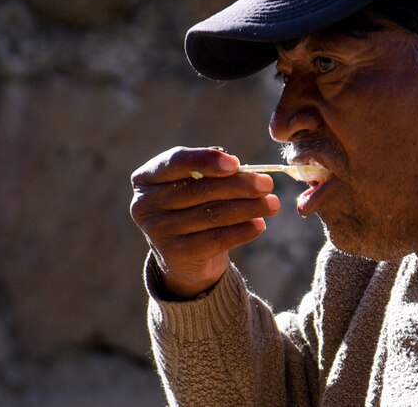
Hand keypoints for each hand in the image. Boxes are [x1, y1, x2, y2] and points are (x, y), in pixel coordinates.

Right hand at [130, 147, 278, 298]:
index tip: (235, 163)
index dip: (206, 160)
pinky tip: (260, 225)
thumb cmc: (192, 207)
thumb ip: (210, 171)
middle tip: (268, 183)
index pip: (176, 162)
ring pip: (212, 214)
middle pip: (199, 189)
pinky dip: (242, 231)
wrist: (183, 257)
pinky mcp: (176, 254)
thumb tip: (237, 166)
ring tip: (272, 204)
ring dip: (248, 207)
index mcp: (146, 178)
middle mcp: (145, 204)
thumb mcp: (193, 184)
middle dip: (239, 185)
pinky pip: (217, 239)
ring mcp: (158, 231)